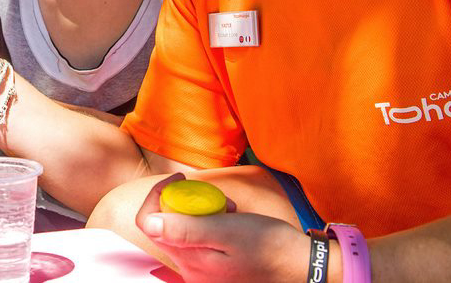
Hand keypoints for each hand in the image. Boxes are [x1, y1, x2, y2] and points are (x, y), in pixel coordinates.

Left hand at [135, 175, 312, 282]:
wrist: (301, 266)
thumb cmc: (269, 246)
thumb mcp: (228, 231)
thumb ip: (188, 228)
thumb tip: (150, 223)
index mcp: (190, 261)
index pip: (149, 223)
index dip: (159, 195)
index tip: (181, 179)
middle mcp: (190, 270)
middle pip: (165, 226)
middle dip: (184, 203)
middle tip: (213, 197)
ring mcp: (200, 271)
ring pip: (182, 230)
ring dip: (199, 212)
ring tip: (227, 211)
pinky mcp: (211, 268)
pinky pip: (197, 239)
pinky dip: (209, 224)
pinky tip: (229, 221)